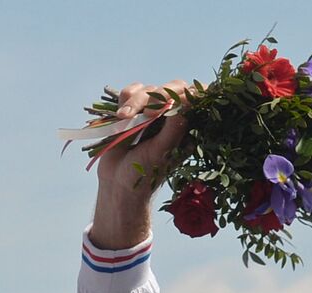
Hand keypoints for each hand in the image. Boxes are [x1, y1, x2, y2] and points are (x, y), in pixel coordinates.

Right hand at [90, 80, 191, 249]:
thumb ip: (174, 127)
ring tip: (124, 118)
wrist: (116, 185)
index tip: (175, 100)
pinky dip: (125, 99)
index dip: (187, 93)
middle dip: (157, 97)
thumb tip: (182, 100)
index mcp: (185, 128)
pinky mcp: (132, 110)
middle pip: (171, 88)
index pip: (194, 99)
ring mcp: (150, 112)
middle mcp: (170, 117)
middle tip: (148, 114)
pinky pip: (131, 92)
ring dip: (135, 101)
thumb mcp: (162, 152)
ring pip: (148, 89)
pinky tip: (120, 116)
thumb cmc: (144, 175)